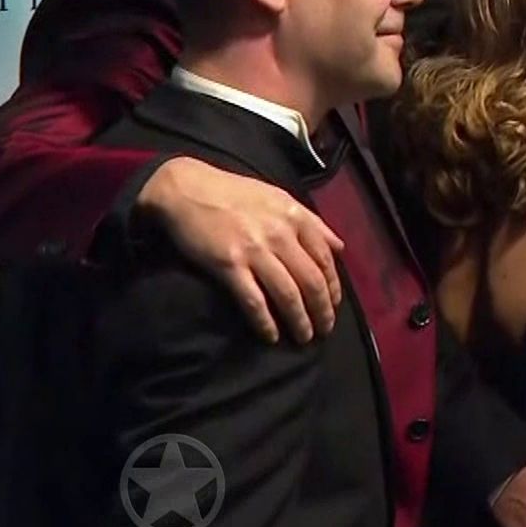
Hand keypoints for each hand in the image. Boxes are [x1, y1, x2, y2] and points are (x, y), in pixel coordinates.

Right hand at [136, 156, 343, 342]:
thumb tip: (339, 247)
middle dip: (322, 310)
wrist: (186, 189)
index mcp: (296, 218)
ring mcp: (254, 251)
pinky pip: (253, 301)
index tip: (333, 305)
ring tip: (304, 337)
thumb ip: (312, 223)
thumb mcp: (279, 198)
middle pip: (311, 281)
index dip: (333, 287)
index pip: (326, 259)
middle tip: (324, 330)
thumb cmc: (234, 194)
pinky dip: (265, 322)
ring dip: (300, 321)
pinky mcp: (228, 265)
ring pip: (288, 294)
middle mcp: (280, 235)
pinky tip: (271, 336)